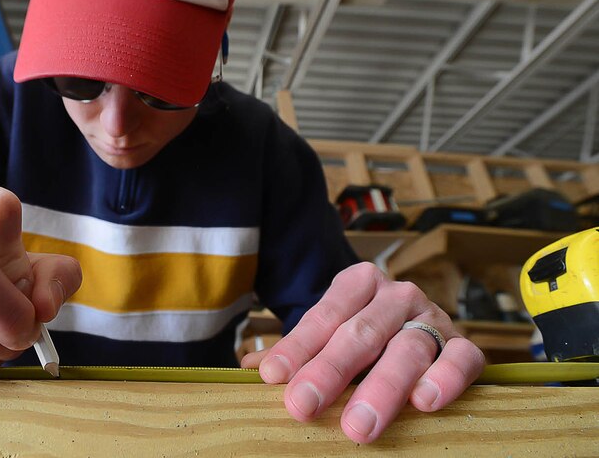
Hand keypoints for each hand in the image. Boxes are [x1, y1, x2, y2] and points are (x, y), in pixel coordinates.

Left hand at [241, 262, 484, 443]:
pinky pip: (462, 359)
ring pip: (408, 349)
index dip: (297, 347)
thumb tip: (247, 367)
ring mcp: (433, 318)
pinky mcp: (463, 346)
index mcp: (357, 284)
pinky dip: (446, 378)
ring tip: (358, 427)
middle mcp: (396, 295)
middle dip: (329, 371)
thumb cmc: (361, 341)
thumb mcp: (326, 339)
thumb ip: (293, 353)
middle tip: (303, 406)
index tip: (272, 378)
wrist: (417, 332)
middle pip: (360, 333)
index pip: (324, 315)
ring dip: (381, 389)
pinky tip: (425, 402)